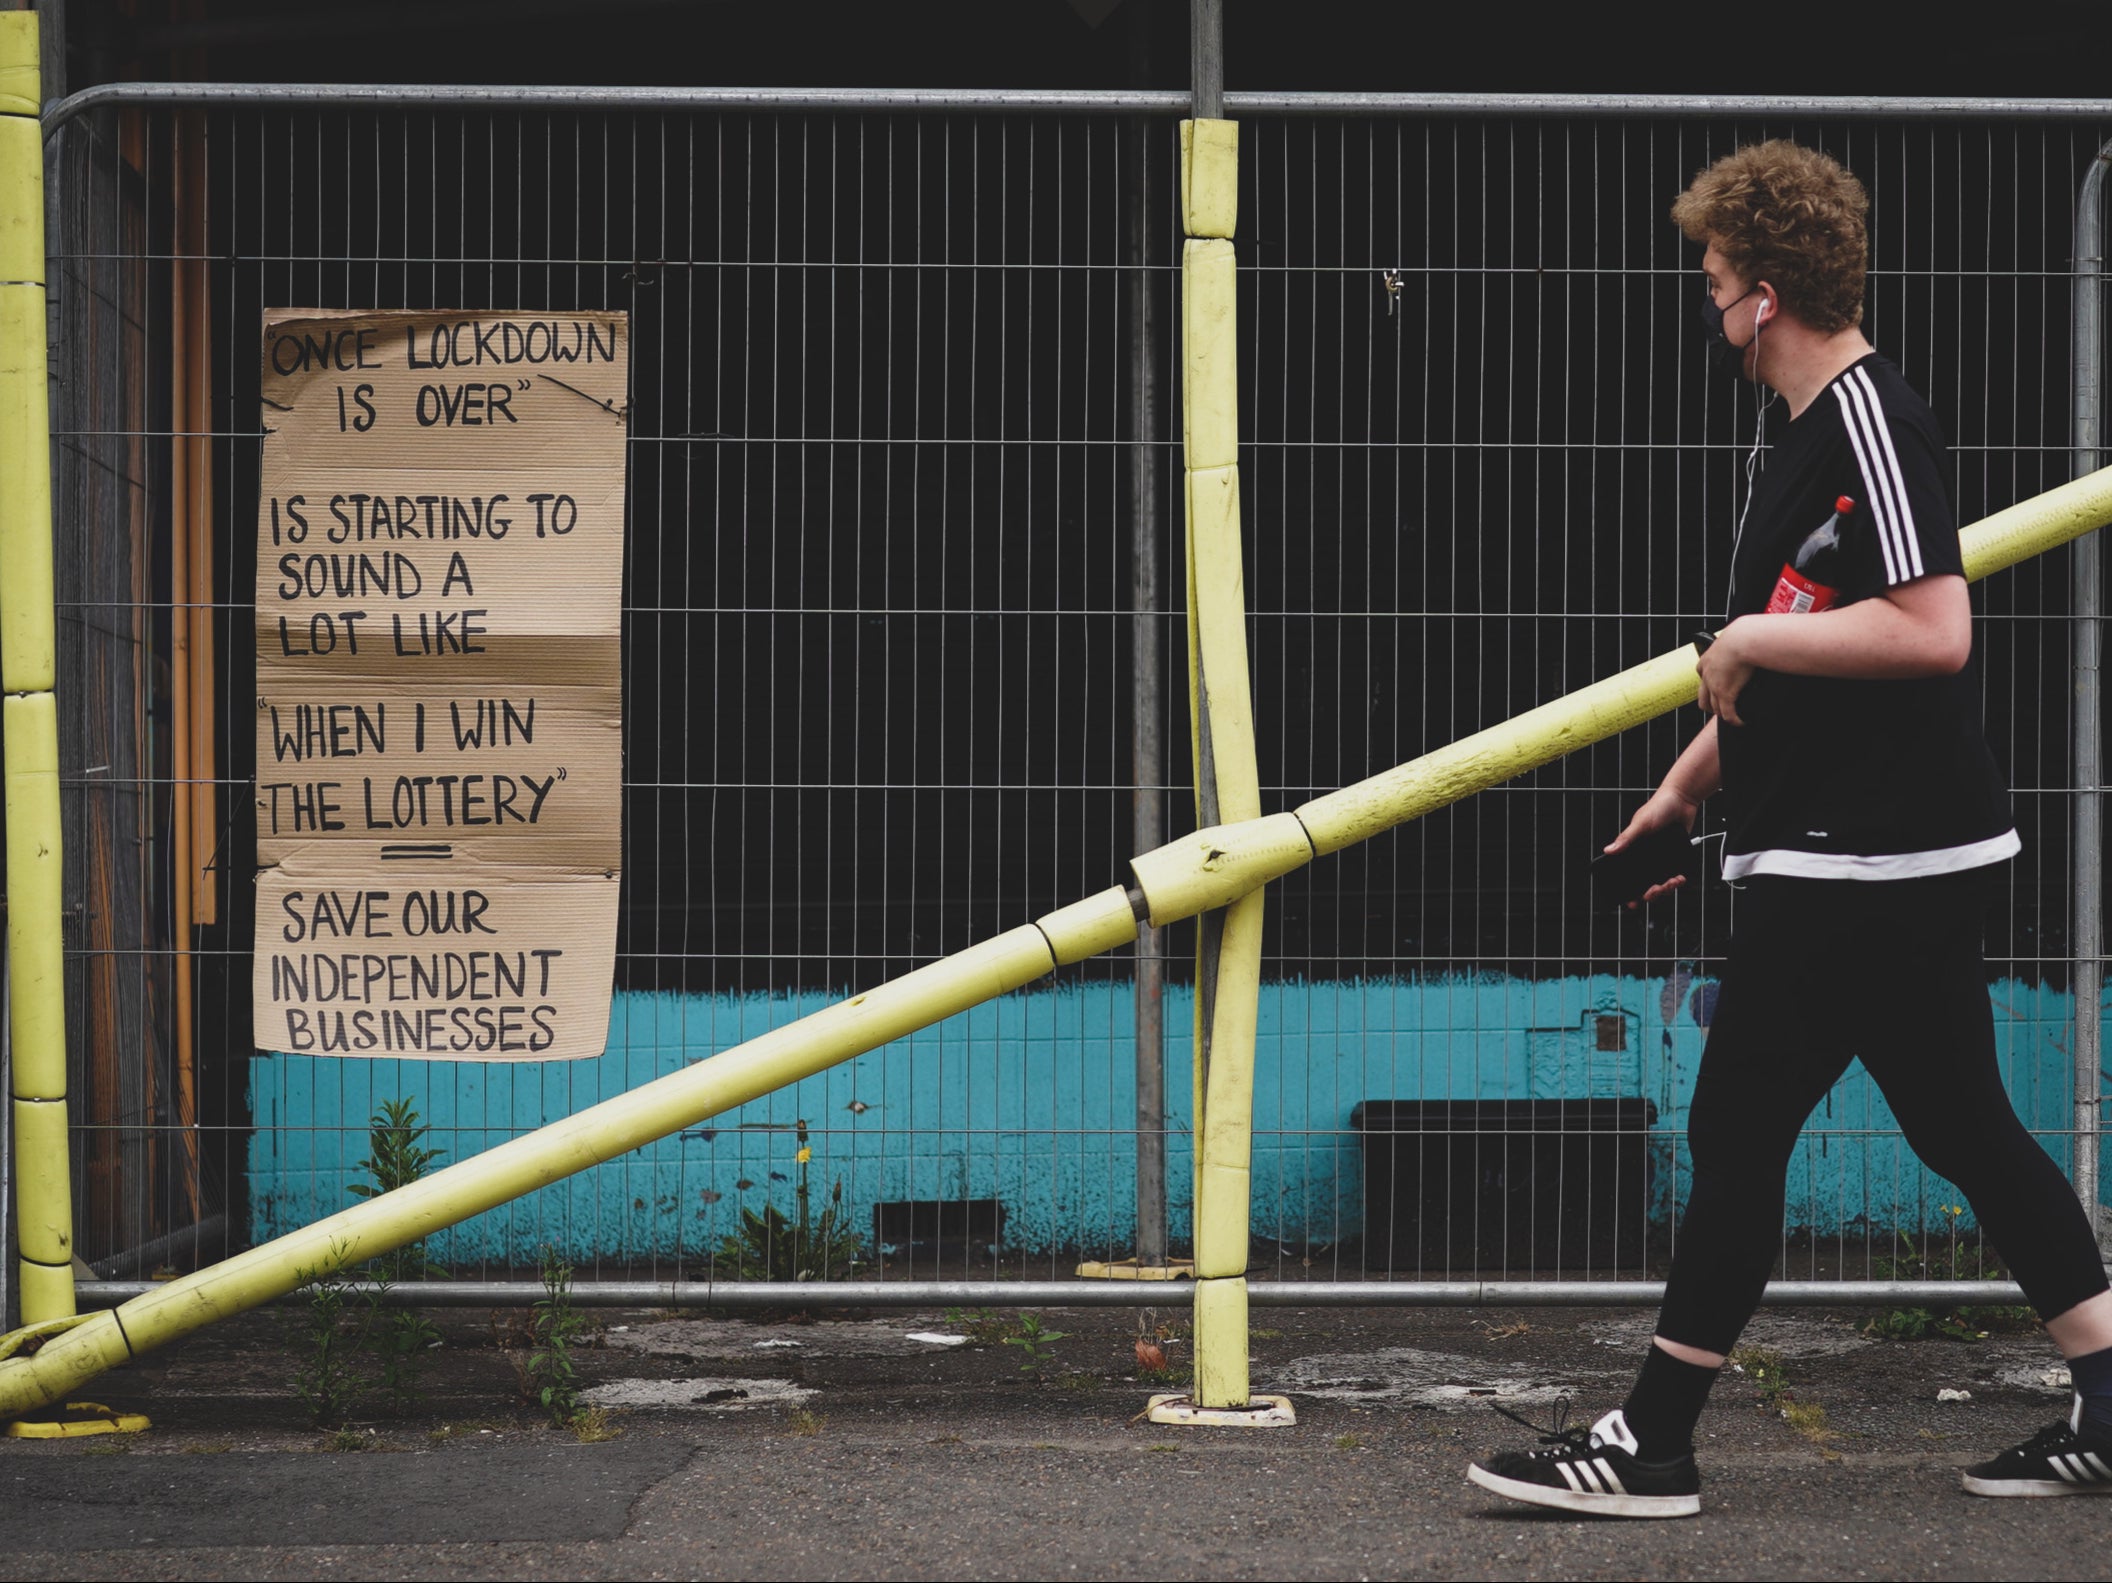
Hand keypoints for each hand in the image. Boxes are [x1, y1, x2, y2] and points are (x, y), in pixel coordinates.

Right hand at [1606, 789, 1698, 907]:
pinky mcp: (1674, 857)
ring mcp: (1659, 859)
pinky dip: (1677, 880)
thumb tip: (1609, 851)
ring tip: (1672, 882)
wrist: (1682, 800)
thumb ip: (1626, 838)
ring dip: (1666, 888)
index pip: (1626, 876)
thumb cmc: (1658, 807)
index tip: (1632, 901)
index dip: (1628, 892)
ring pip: (1660, 883)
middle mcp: (1644, 857)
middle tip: (1655, 890)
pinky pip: (1673, 875)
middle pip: (1644, 884)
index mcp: (1632, 850)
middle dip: (1651, 893)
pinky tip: (1680, 877)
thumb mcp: (1640, 823)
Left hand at [1696, 617, 1755, 725]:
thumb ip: (1736, 643)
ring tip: (1733, 717)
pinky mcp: (1725, 694)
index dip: (1708, 684)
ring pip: (1714, 707)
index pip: (1702, 674)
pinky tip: (1741, 722)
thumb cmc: (1743, 635)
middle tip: (1722, 710)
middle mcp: (1707, 675)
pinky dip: (1734, 720)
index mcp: (1707, 660)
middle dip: (1711, 705)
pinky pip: (1728, 713)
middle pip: (1703, 697)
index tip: (1716, 688)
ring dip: (1723, 714)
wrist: (1744, 639)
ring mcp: (1714, 686)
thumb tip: (1748, 639)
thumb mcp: (1734, 638)